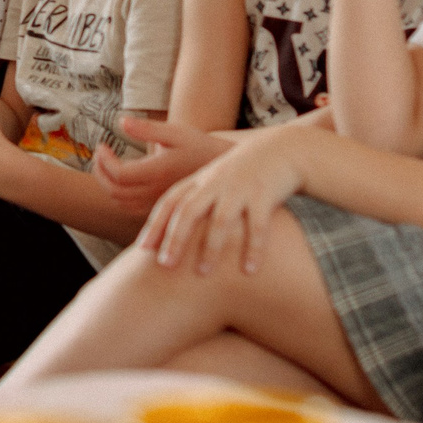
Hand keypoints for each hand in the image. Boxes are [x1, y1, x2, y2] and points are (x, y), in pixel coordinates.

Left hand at [93, 116, 233, 216]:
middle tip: (99, 154)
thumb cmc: (198, 146)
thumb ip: (147, 129)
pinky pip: (130, 207)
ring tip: (105, 165)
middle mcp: (156, 191)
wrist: (220, 167)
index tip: (102, 145)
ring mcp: (157, 201)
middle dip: (100, 172)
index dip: (104, 161)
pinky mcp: (159, 206)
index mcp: (158, 172)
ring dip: (106, 184)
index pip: (120, 174)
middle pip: (115, 191)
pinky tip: (120, 178)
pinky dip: (117, 195)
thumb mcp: (174, 132)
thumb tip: (121, 122)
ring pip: (121, 202)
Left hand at [136, 128, 309, 275]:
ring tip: (202, 273)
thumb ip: (192, 198)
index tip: (142, 248)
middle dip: (175, 238)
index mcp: (199, 181)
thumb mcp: (213, 179)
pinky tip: (249, 271)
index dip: (155, 224)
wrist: (281, 150)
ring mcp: (240, 188)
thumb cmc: (241, 174)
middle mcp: (215, 184)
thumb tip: (166, 228)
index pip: (170, 202)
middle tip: (165, 265)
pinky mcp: (265, 194)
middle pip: (189, 210)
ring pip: (221, 219)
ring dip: (211, 247)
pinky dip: (253, 248)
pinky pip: (257, 225)